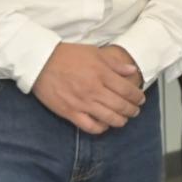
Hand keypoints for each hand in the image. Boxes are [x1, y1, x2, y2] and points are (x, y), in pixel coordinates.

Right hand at [30, 43, 145, 134]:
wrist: (40, 61)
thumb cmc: (66, 55)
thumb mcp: (94, 53)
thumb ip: (115, 64)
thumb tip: (132, 70)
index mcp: (102, 74)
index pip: (127, 90)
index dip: (137, 97)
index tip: (140, 99)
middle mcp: (94, 90)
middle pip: (121, 106)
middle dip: (132, 110)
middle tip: (135, 110)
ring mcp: (82, 103)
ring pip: (109, 118)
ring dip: (121, 121)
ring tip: (123, 119)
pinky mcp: (70, 112)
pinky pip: (90, 126)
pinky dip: (101, 128)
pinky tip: (104, 125)